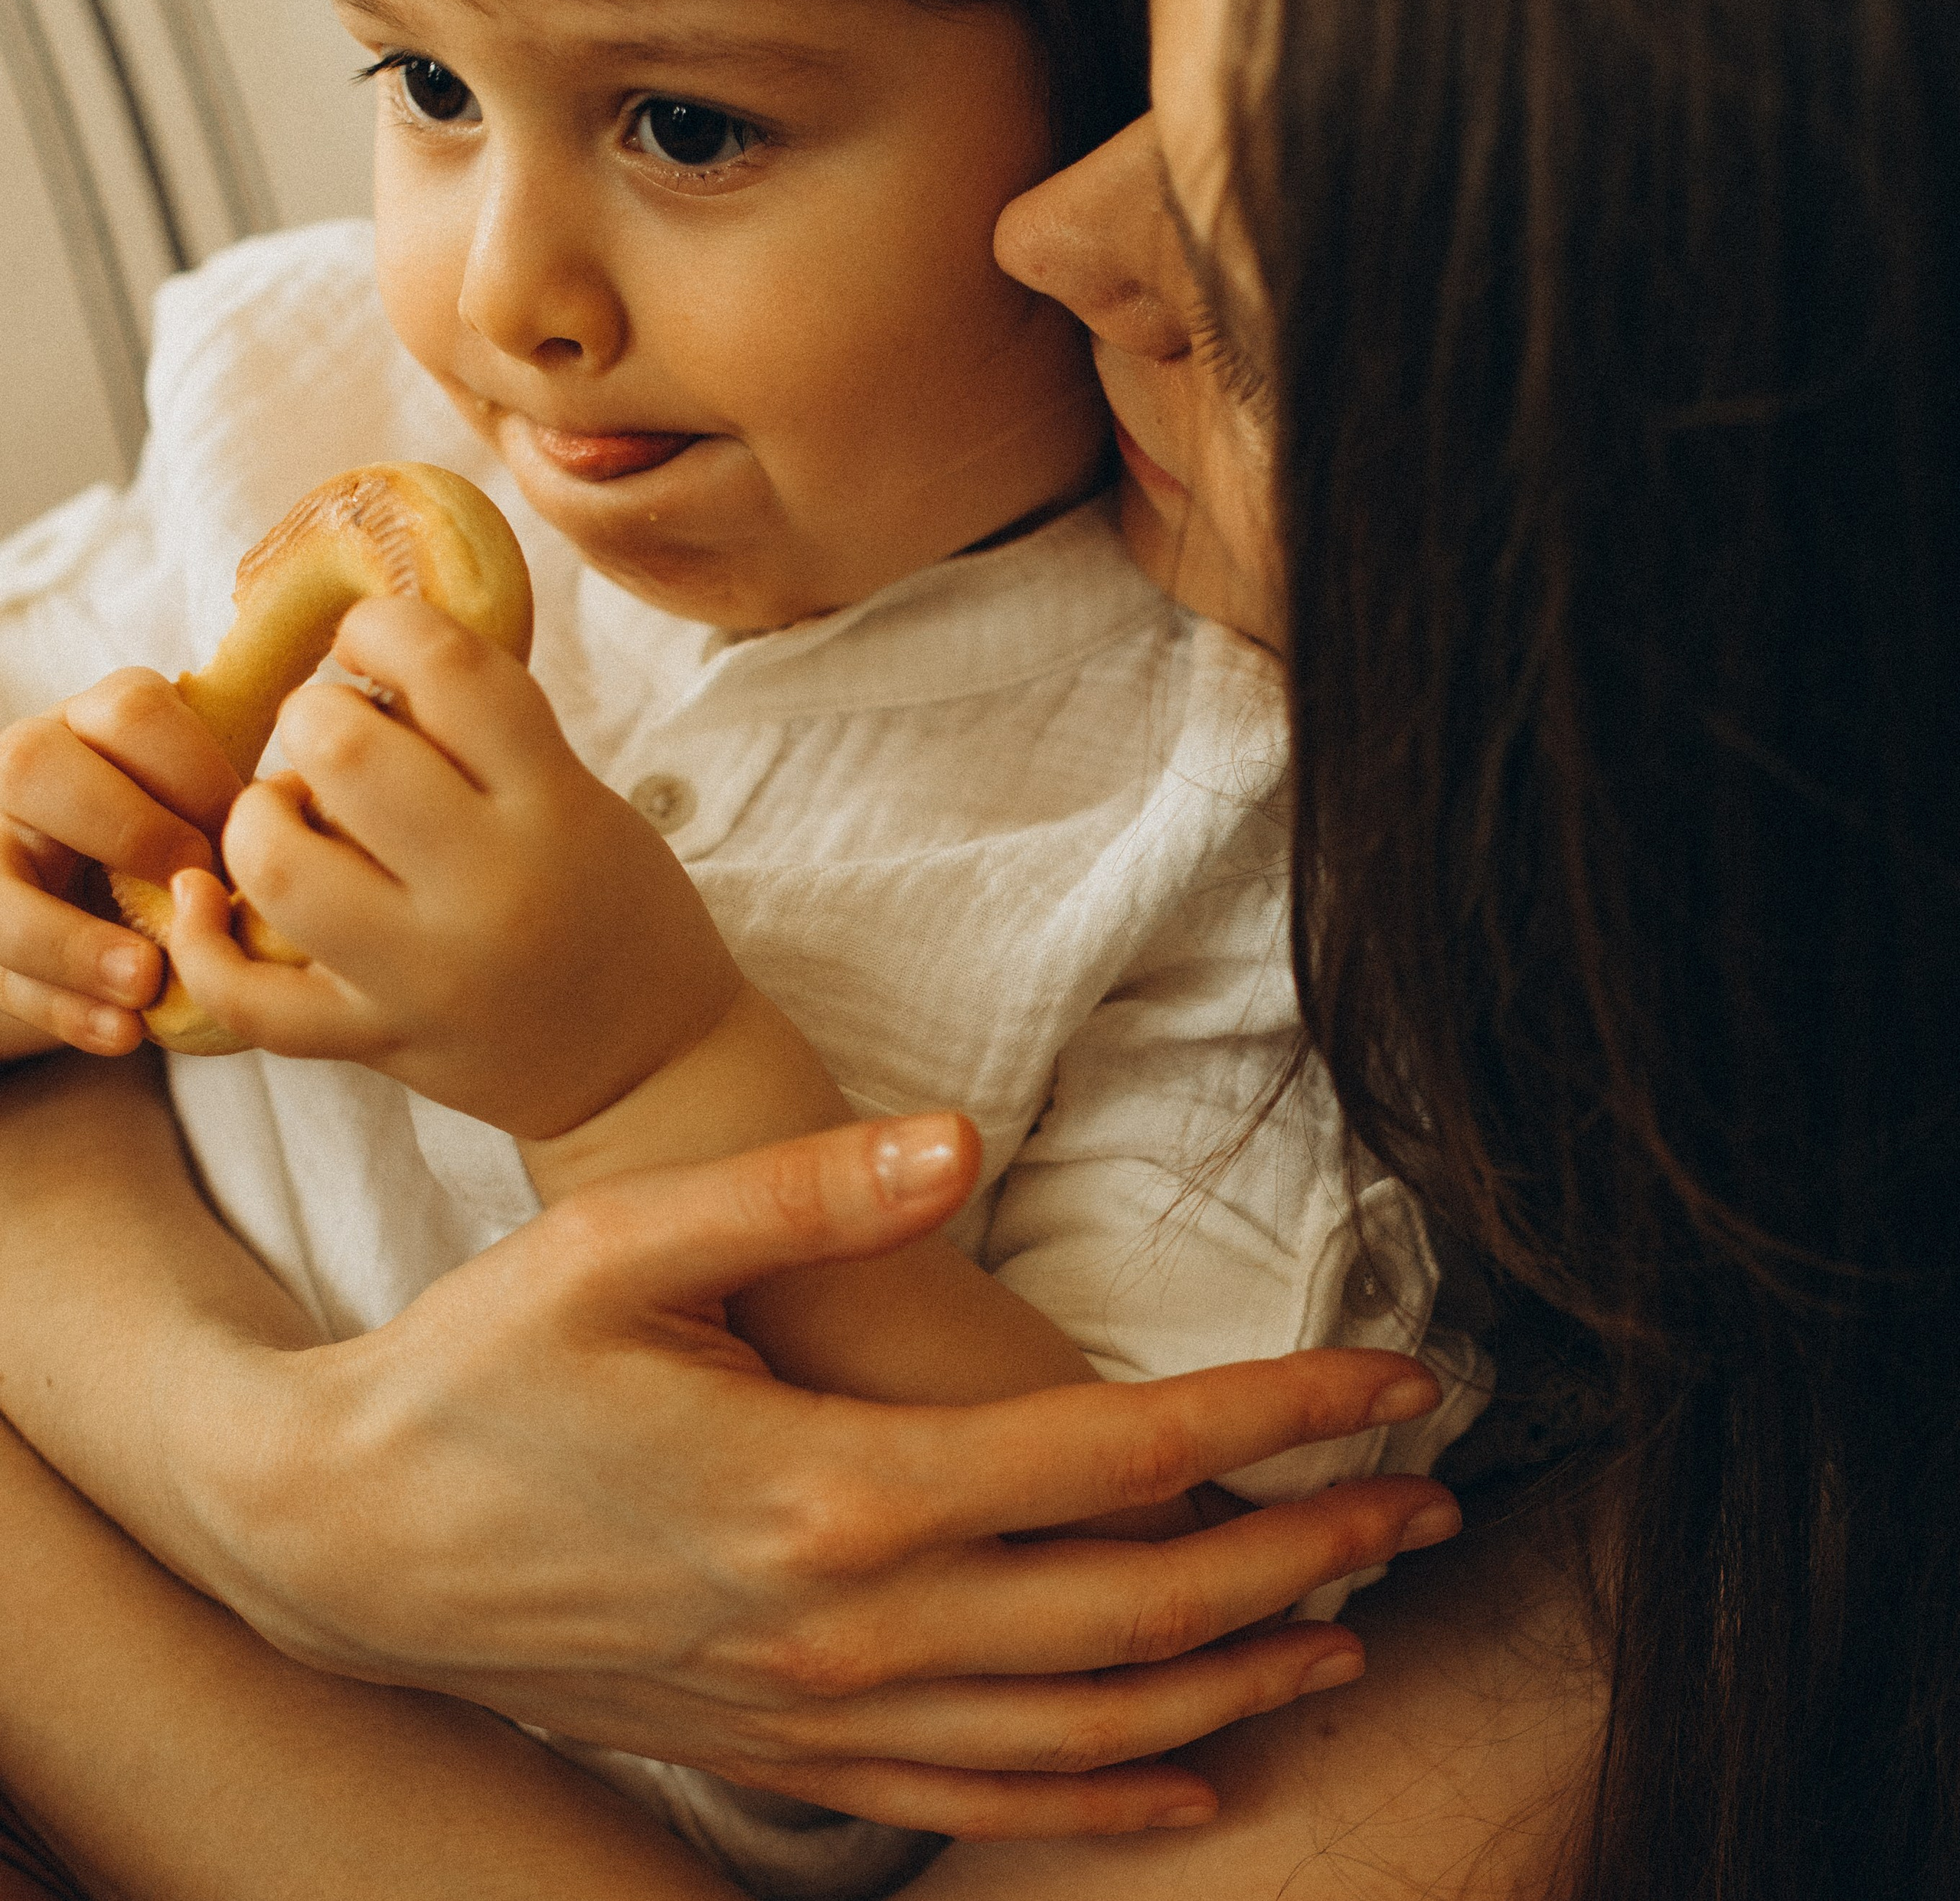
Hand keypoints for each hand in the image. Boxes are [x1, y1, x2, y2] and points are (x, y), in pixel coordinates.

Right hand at [0, 671, 237, 1055]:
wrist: (112, 900)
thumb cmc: (190, 844)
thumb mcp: (212, 808)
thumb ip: (250, 812)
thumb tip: (321, 839)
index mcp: (98, 721)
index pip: (132, 709)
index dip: (195, 773)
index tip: (245, 832)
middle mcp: (28, 764)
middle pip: (35, 764)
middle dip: (129, 831)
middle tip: (198, 889)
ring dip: (73, 941)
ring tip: (145, 983)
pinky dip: (63, 1008)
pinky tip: (123, 1034)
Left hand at [165, 596, 742, 1137]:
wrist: (652, 1064)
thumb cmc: (619, 913)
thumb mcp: (587, 803)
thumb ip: (495, 741)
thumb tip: (374, 658)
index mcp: (556, 807)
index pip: (450, 670)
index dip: (386, 628)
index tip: (373, 643)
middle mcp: (491, 886)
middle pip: (343, 748)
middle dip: (313, 718)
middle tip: (334, 739)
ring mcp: (427, 973)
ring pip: (276, 862)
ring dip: (258, 816)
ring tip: (289, 818)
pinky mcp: (379, 1040)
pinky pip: (249, 996)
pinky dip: (204, 943)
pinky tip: (205, 899)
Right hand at [179, 1113, 1459, 1839]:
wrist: (345, 1540)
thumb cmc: (480, 1372)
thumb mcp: (616, 1247)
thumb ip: (803, 1194)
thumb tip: (965, 1138)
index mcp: (832, 1486)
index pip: (1117, 1453)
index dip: (1276, 1419)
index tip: (1396, 1382)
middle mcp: (850, 1622)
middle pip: (1139, 1606)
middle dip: (1309, 1557)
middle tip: (1431, 1508)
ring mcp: (822, 1710)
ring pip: (1089, 1725)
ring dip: (1242, 1677)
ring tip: (1357, 1633)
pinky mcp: (785, 1748)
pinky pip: (986, 1795)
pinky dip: (1111, 1795)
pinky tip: (1194, 1780)